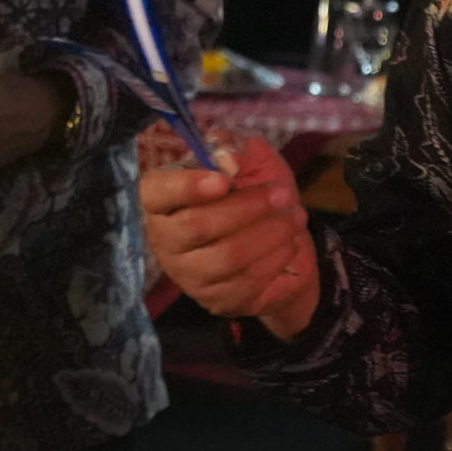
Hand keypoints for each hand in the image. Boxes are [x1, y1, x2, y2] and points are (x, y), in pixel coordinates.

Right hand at [140, 135, 319, 338]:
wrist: (279, 244)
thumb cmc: (253, 194)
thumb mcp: (249, 161)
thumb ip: (234, 149)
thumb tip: (227, 157)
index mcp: (163, 200)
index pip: (156, 193)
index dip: (186, 187)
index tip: (223, 180)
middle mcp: (166, 241)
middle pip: (197, 226)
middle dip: (248, 207)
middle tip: (283, 195)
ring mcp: (189, 276)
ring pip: (228, 256)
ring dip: (270, 233)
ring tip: (296, 217)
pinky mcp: (216, 301)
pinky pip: (248, 281)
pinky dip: (276, 258)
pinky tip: (289, 243)